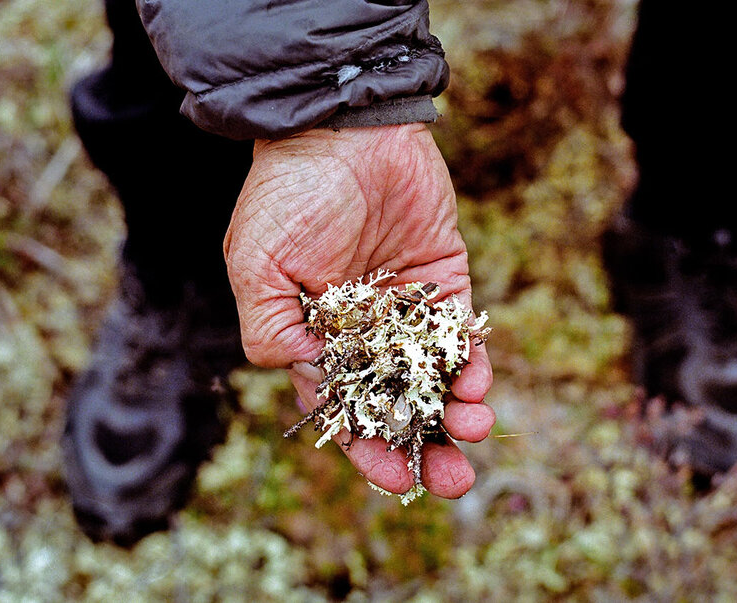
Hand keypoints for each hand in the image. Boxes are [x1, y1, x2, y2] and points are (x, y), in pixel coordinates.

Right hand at [224, 124, 493, 497]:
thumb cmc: (290, 194)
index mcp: (316, 338)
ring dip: (457, 410)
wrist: (345, 128)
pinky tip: (479, 384)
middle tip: (453, 480)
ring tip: (474, 430)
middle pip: (399, 405)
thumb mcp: (258, 264)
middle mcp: (365, 333)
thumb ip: (271, 328)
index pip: (346, 411)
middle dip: (426, 446)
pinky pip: (463, 334)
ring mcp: (406, 309)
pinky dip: (474, 362)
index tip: (396, 481)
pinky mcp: (444, 280)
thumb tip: (299, 378)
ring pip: (437, 377)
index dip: (369, 450)